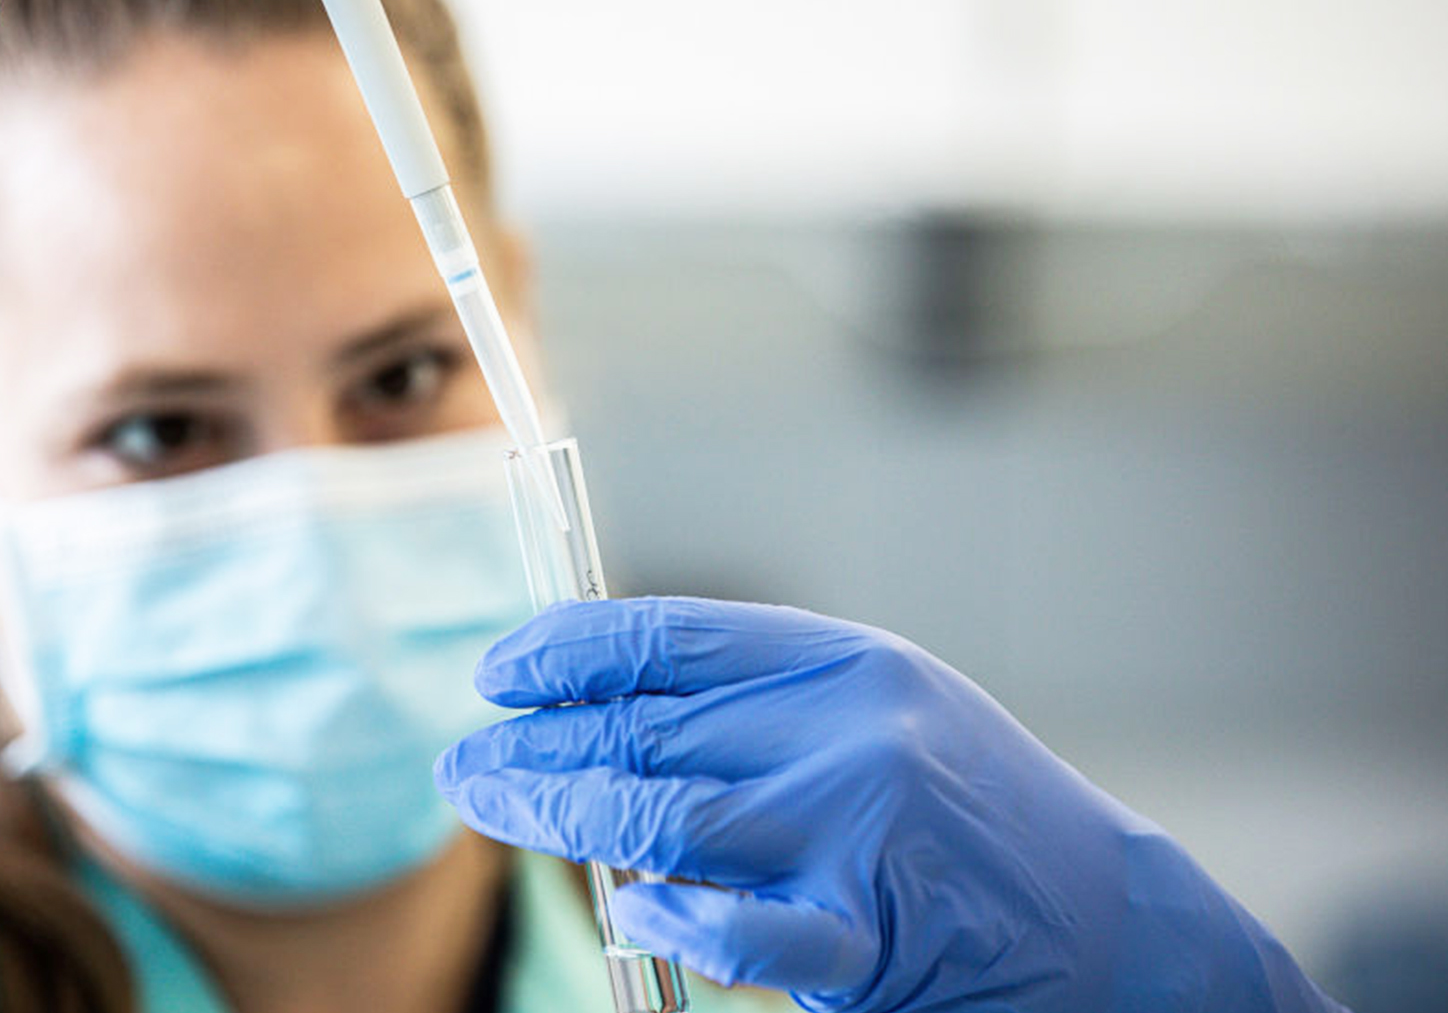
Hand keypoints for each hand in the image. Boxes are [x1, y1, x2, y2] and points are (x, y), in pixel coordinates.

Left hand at [433, 597, 1343, 1012]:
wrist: (1111, 919)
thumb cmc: (968, 808)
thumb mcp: (875, 710)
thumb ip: (751, 701)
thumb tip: (593, 704)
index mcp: (844, 662)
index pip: (668, 637)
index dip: (565, 651)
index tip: (499, 672)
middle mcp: (848, 733)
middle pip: (645, 730)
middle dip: (535, 746)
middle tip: (466, 763)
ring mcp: (858, 835)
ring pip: (662, 818)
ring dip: (558, 817)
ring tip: (494, 810)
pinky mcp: (869, 939)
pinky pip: (738, 929)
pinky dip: (669, 917)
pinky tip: (625, 906)